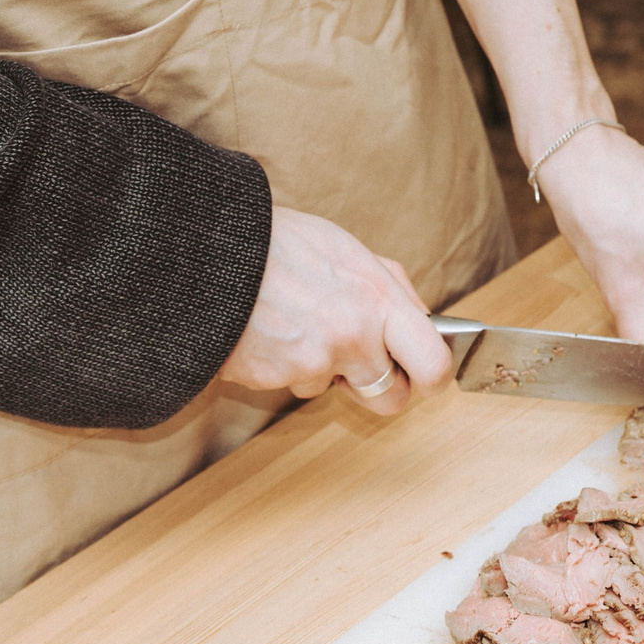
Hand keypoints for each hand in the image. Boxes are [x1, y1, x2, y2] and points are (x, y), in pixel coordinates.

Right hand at [220, 206, 453, 412]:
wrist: (209, 251)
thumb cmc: (279, 243)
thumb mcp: (347, 248)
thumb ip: (390, 286)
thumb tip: (424, 318)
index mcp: (379, 300)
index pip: (433, 364)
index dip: (432, 377)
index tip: (423, 374)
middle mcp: (353, 337)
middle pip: (393, 400)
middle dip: (382, 390)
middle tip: (364, 367)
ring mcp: (314, 362)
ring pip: (333, 390)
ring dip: (322, 370)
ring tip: (297, 325)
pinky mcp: (275, 379)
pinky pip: (293, 385)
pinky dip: (284, 367)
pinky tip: (271, 332)